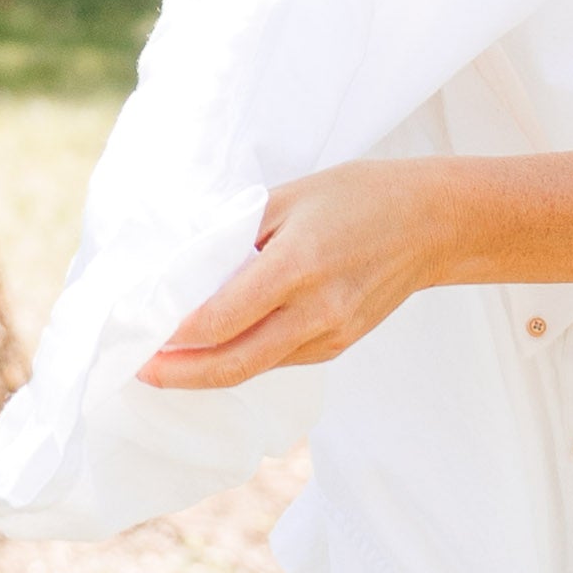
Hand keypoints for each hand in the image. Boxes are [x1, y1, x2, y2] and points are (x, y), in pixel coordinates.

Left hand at [138, 162, 464, 388]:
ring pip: (255, 368)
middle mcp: (316, 310)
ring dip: (207, 372)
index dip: (174, 337)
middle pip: (233, 364)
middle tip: (139, 373)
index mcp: (298, 265)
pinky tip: (217, 350)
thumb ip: (236, 234)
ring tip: (166, 365)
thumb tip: (185, 271)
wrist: (433, 223)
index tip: (139, 338)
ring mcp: (331, 334)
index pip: (221, 318)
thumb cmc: (359, 197)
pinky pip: (279, 360)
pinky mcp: (339, 345)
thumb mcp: (289, 197)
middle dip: (179, 376)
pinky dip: (242, 359)